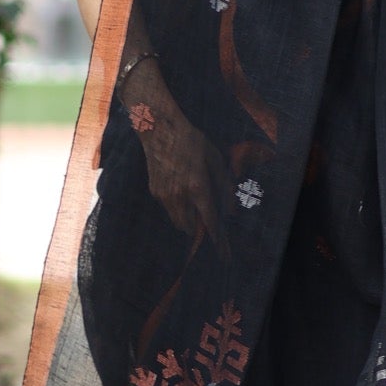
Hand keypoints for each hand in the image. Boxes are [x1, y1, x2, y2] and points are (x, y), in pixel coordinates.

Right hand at [130, 95, 227, 251]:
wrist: (159, 129)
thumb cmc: (191, 140)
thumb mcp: (215, 159)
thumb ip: (224, 186)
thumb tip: (230, 210)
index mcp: (197, 187)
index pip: (210, 223)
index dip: (218, 242)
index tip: (224, 256)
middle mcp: (179, 196)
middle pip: (192, 228)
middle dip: (201, 230)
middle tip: (208, 220)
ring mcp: (164, 196)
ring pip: (178, 222)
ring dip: (189, 221)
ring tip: (195, 204)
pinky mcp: (155, 192)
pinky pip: (169, 210)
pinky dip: (178, 209)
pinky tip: (182, 191)